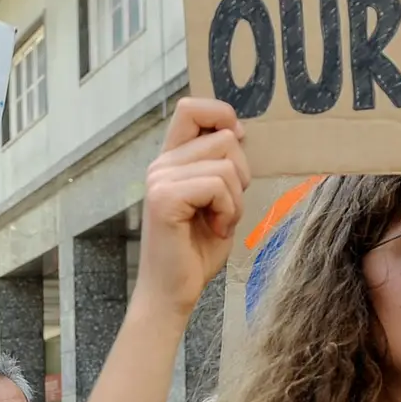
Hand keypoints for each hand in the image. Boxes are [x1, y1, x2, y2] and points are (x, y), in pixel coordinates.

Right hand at [132, 98, 252, 317]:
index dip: (221, 115)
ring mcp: (159, 180)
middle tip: (226, 207)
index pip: (191, 108)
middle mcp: (160, 165)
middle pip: (223, 138)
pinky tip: (215, 229)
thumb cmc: (195, 251)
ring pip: (225, 163)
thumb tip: (238, 132)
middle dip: (241, 173)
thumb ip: (221, 167)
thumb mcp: (217, 200)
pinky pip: (216, 185)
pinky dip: (228, 210)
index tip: (236, 143)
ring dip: (235, 199)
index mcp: (171, 161)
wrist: (172, 293)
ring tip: (219, 222)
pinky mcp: (164, 198)